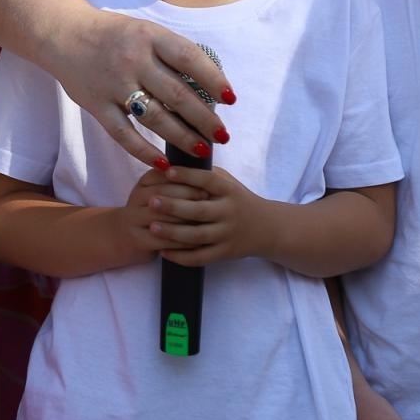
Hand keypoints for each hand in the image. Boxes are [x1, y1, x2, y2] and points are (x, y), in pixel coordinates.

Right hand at [53, 11, 232, 169]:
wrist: (64, 33)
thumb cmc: (113, 34)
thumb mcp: (144, 31)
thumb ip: (171, 53)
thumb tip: (208, 82)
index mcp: (149, 37)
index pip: (189, 59)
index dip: (214, 80)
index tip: (231, 99)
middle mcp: (133, 59)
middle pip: (176, 94)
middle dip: (204, 118)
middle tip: (222, 135)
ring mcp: (113, 84)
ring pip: (154, 117)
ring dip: (181, 137)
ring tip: (201, 150)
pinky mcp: (96, 104)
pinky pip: (123, 133)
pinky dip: (143, 150)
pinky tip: (162, 161)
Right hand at [115, 168, 210, 258]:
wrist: (121, 236)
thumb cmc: (150, 212)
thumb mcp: (158, 192)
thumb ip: (177, 183)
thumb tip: (207, 172)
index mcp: (144, 183)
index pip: (163, 175)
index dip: (185, 177)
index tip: (205, 182)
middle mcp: (136, 198)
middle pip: (163, 193)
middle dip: (187, 194)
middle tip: (208, 197)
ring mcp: (134, 220)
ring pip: (163, 217)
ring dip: (186, 218)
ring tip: (206, 218)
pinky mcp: (138, 240)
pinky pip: (164, 240)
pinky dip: (182, 240)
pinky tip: (198, 240)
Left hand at [146, 165, 279, 265]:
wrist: (268, 228)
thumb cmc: (237, 200)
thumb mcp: (228, 182)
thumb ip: (206, 174)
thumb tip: (174, 161)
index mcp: (229, 191)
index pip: (207, 181)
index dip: (187, 175)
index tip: (167, 171)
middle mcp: (229, 212)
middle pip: (199, 210)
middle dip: (173, 206)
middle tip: (151, 201)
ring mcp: (227, 234)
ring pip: (197, 236)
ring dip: (173, 233)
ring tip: (152, 227)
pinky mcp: (225, 253)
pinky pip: (201, 257)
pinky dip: (181, 257)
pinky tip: (163, 252)